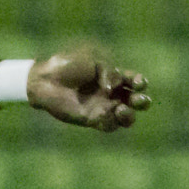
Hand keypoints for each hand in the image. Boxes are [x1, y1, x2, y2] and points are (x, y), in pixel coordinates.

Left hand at [29, 51, 150, 131]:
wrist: (46, 79)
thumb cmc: (68, 66)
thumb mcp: (94, 62)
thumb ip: (109, 73)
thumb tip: (112, 90)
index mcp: (114, 76)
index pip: (135, 82)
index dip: (140, 82)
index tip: (136, 82)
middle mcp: (111, 93)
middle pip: (136, 102)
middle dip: (142, 101)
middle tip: (136, 99)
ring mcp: (102, 107)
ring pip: (126, 118)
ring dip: (129, 116)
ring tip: (121, 110)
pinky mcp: (91, 119)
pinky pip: (108, 126)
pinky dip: (111, 122)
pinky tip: (105, 114)